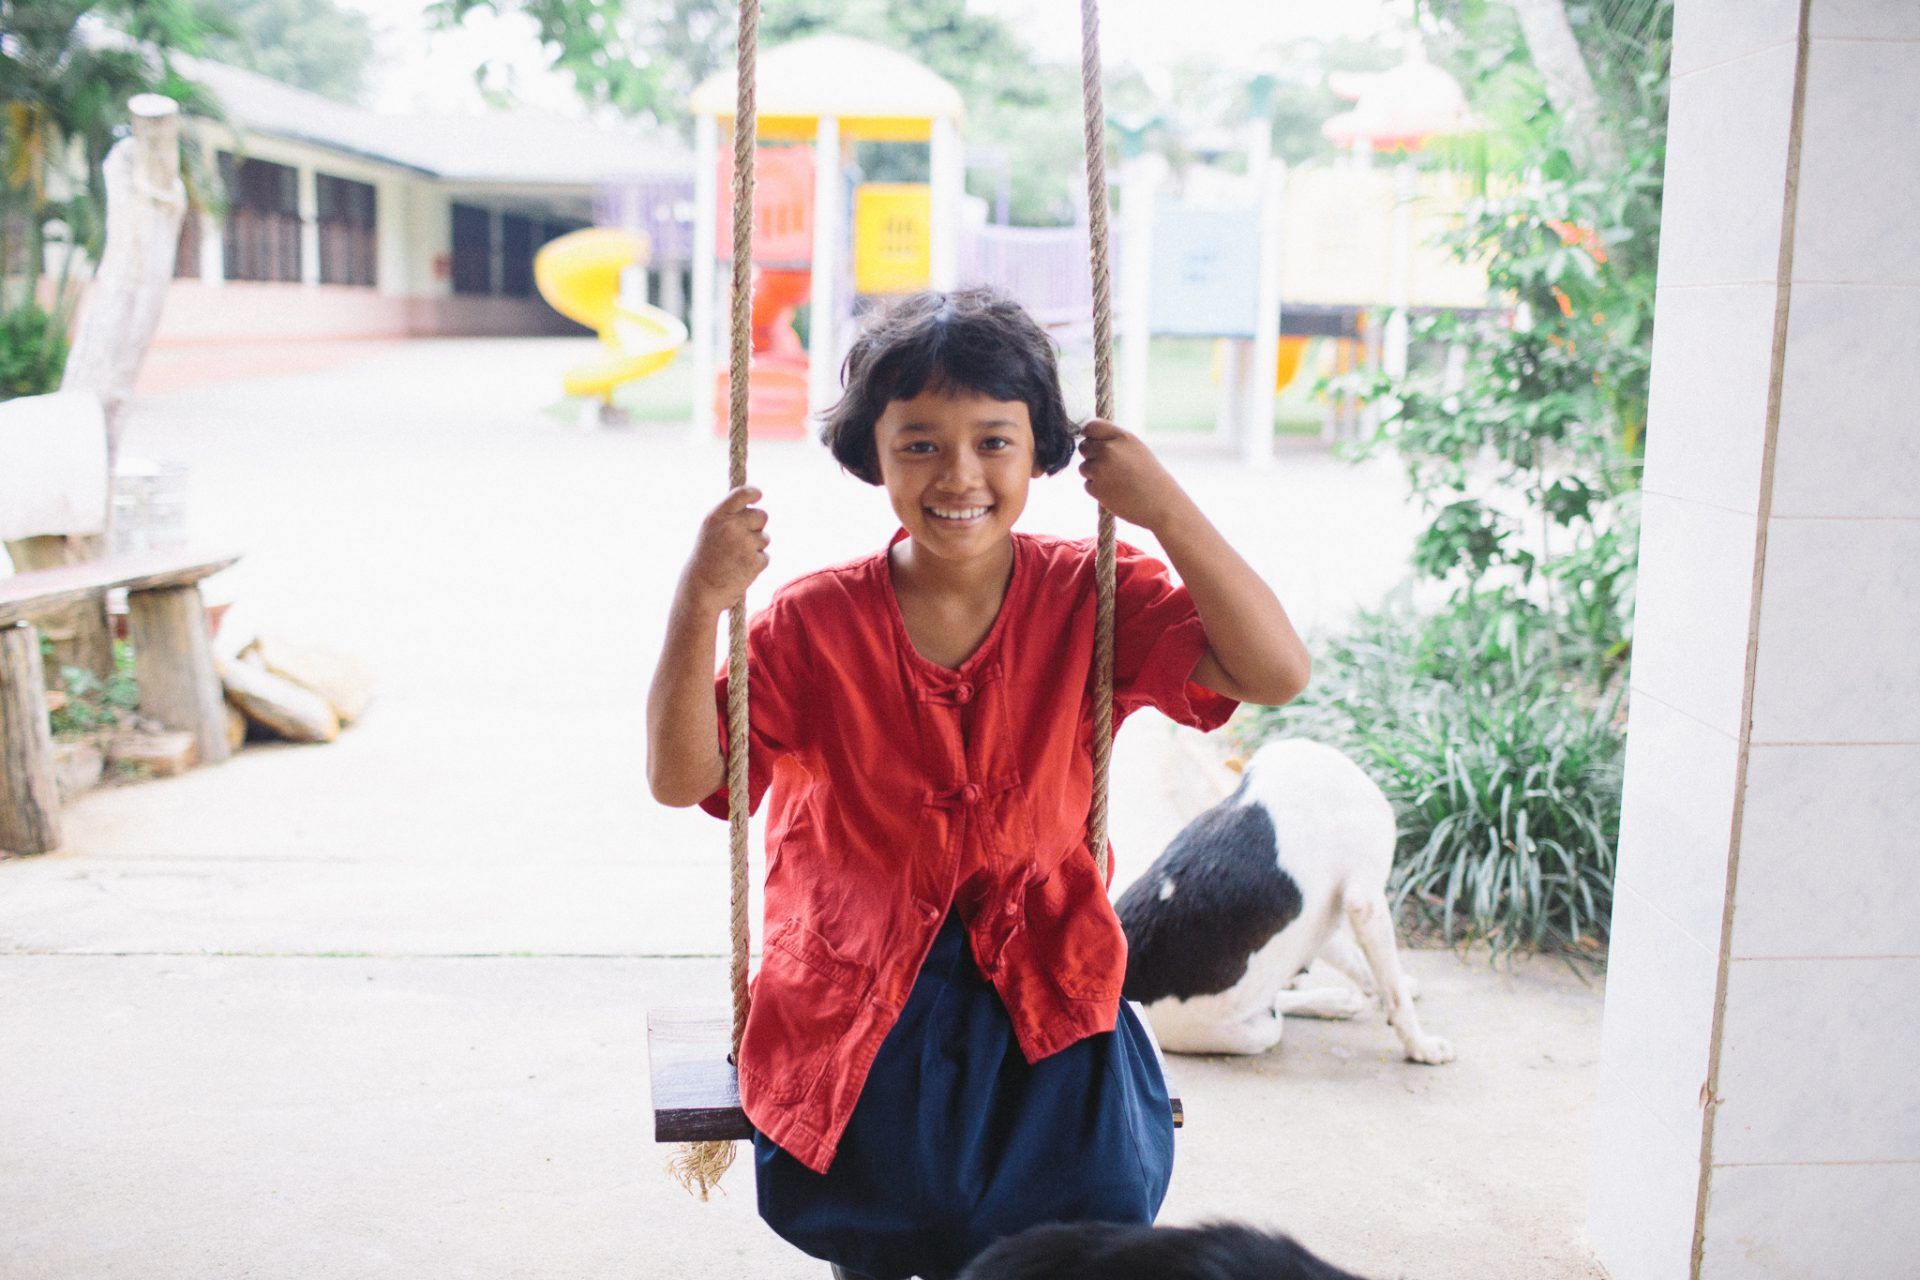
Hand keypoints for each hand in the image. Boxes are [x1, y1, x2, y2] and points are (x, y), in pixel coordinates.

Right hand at [680, 485, 769, 614]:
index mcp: (717, 516)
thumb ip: (730, 517)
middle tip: (744, 539)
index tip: (758, 495)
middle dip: (758, 526)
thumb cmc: (705, 560)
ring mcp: (744, 543)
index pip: (742, 493)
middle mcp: (731, 526)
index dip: (754, 492)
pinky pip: (765, 556)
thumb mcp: (710, 532)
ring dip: (756, 547)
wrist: (701, 591)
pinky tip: (740, 570)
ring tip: (736, 559)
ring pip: (765, 537)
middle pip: (762, 515)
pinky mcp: (755, 561)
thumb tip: (754, 507)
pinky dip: (756, 564)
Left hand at [1077, 419, 1189, 531]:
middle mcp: (1109, 450)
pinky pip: (1088, 485)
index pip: (1091, 427)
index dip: (1089, 435)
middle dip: (1091, 456)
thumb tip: (1089, 438)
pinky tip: (1115, 492)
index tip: (1092, 442)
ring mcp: (1100, 469)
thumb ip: (1114, 442)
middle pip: (1084, 447)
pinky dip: (1097, 489)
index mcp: (1122, 438)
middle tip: (1108, 467)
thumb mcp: (1136, 449)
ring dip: (1094, 474)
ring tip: (1116, 481)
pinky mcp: (1096, 488)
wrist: (1161, 504)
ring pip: (1084, 467)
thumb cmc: (1150, 477)